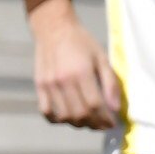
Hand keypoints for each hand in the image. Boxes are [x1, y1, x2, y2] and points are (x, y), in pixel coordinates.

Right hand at [28, 0, 118, 128]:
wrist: (54, 29)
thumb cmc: (82, 43)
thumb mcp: (102, 58)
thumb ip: (110, 83)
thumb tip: (115, 108)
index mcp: (81, 73)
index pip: (95, 105)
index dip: (105, 119)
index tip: (112, 123)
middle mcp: (63, 80)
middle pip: (80, 114)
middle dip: (94, 124)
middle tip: (102, 124)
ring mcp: (49, 84)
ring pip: (64, 116)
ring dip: (79, 124)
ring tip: (89, 122)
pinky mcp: (39, 85)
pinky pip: (46, 112)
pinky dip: (58, 120)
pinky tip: (68, 117)